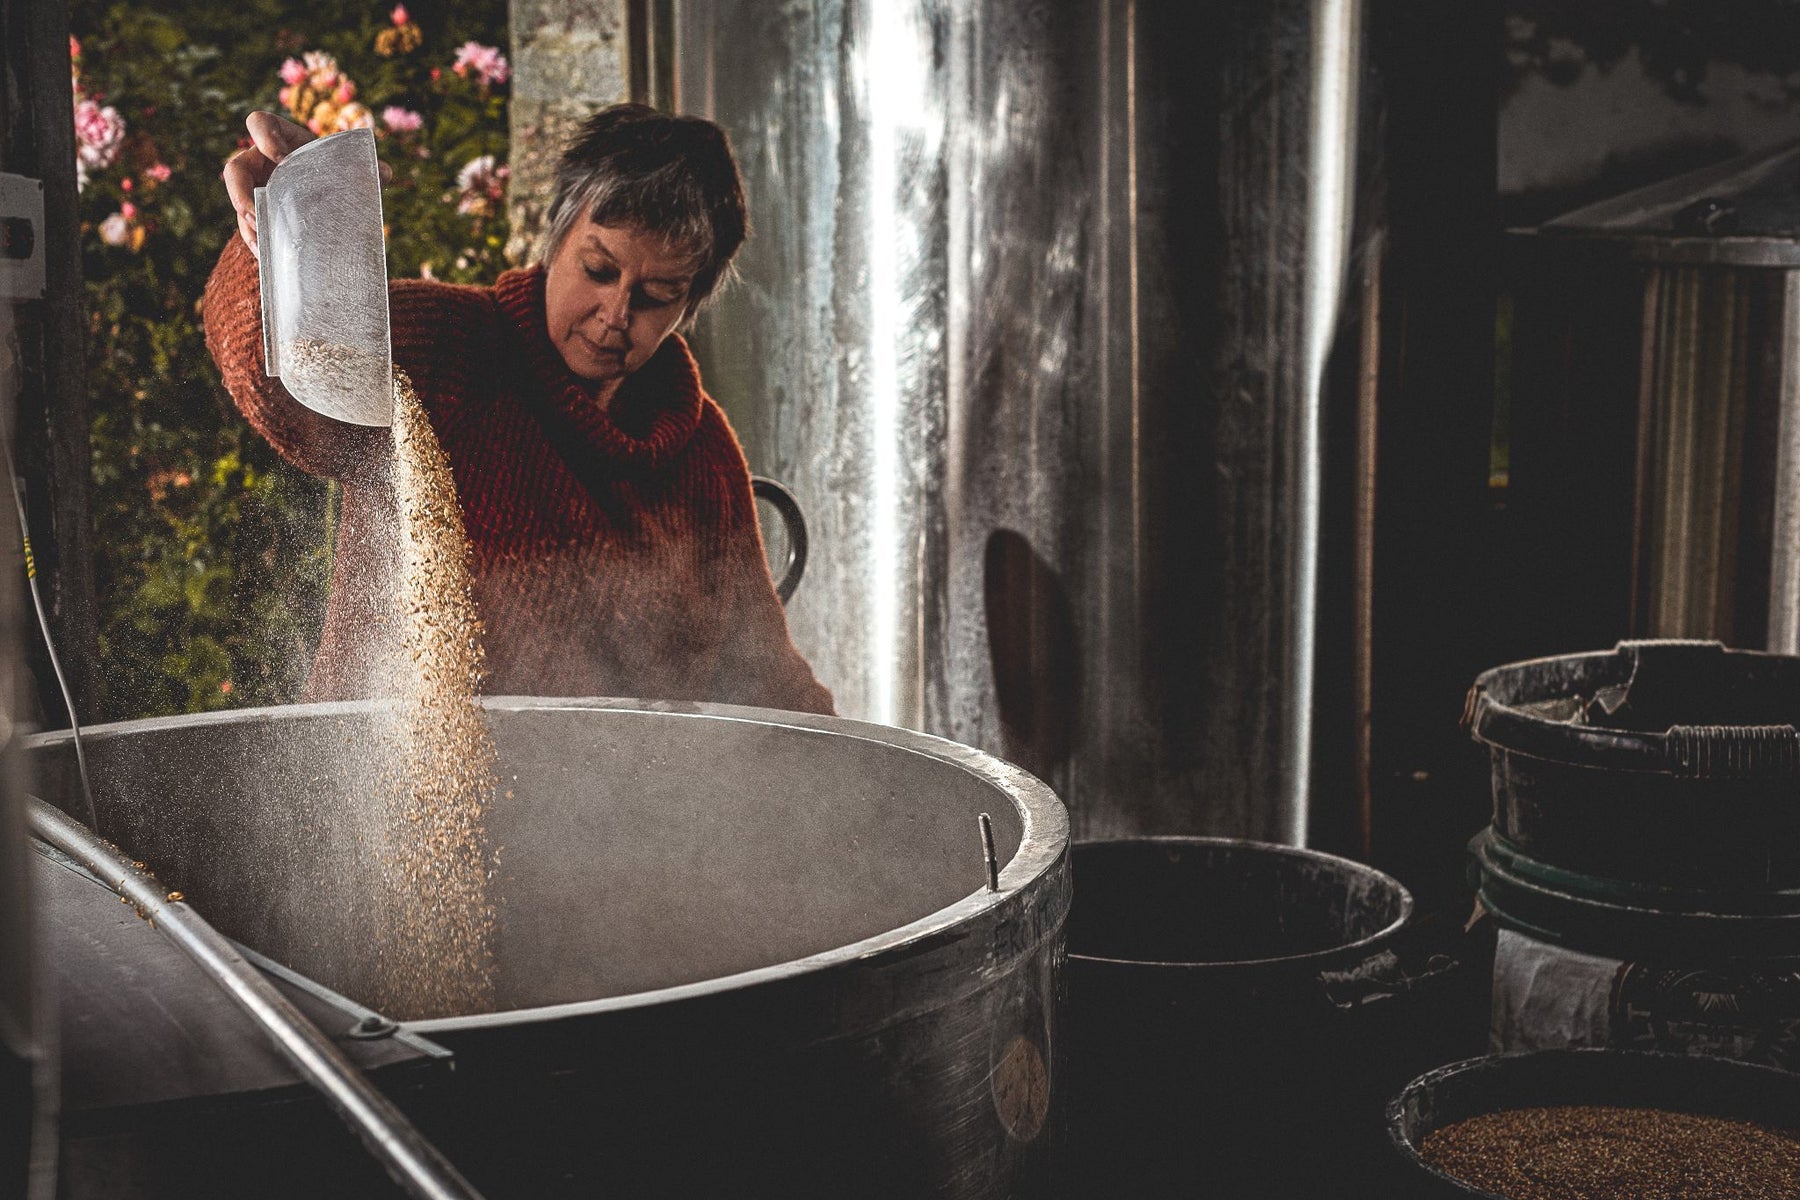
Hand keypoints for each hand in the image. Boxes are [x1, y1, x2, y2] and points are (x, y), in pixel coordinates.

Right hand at [221, 112, 391, 256]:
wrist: (338, 196)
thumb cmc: (343, 171)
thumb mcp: (353, 166)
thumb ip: (369, 168)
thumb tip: (385, 173)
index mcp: (281, 138)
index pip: (259, 123)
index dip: (263, 136)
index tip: (280, 157)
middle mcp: (262, 162)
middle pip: (236, 169)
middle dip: (240, 191)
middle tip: (254, 211)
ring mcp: (259, 190)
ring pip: (240, 203)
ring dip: (246, 222)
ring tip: (260, 239)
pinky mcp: (262, 215)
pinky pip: (250, 228)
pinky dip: (256, 241)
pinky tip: (266, 254)